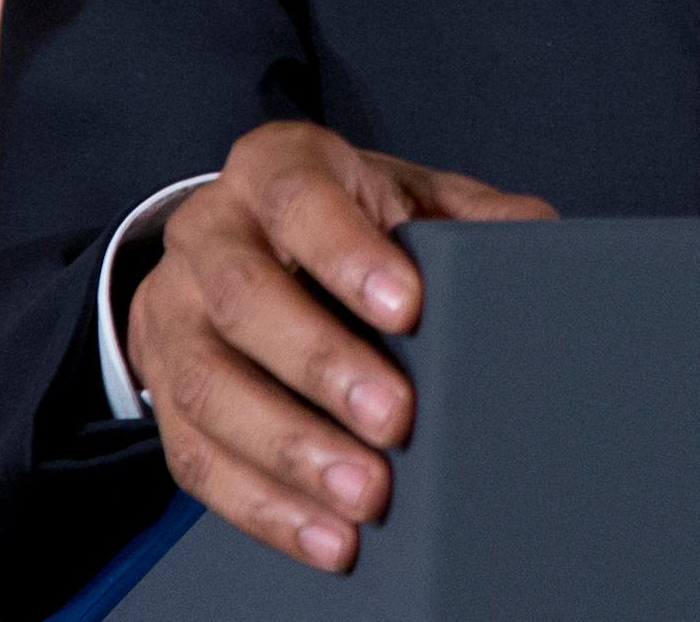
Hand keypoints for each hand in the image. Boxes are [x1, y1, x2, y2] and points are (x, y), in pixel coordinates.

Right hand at [126, 120, 552, 573]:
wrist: (254, 242)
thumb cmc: (349, 218)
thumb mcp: (409, 196)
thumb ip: (471, 216)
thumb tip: (540, 243)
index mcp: (273, 166)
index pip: (299, 199)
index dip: (349, 252)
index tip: (408, 307)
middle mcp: (207, 231)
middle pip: (244, 297)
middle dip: (321, 364)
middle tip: (395, 417)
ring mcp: (171, 313)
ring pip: (209, 386)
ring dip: (290, 451)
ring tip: (365, 494)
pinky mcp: (159, 392)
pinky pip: (197, 458)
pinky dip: (264, 506)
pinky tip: (325, 533)